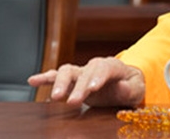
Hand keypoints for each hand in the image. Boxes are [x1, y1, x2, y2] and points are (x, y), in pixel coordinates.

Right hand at [27, 57, 145, 106]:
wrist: (124, 83)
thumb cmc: (131, 86)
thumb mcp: (138, 89)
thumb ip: (131, 89)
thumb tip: (123, 87)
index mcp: (113, 66)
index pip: (105, 68)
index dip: (98, 77)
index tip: (93, 88)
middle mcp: (94, 66)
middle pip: (84, 72)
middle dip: (78, 87)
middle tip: (73, 102)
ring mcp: (82, 72)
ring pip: (67, 71)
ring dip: (60, 83)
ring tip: (55, 98)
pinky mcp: (72, 80)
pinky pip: (57, 76)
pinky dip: (45, 77)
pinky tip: (32, 80)